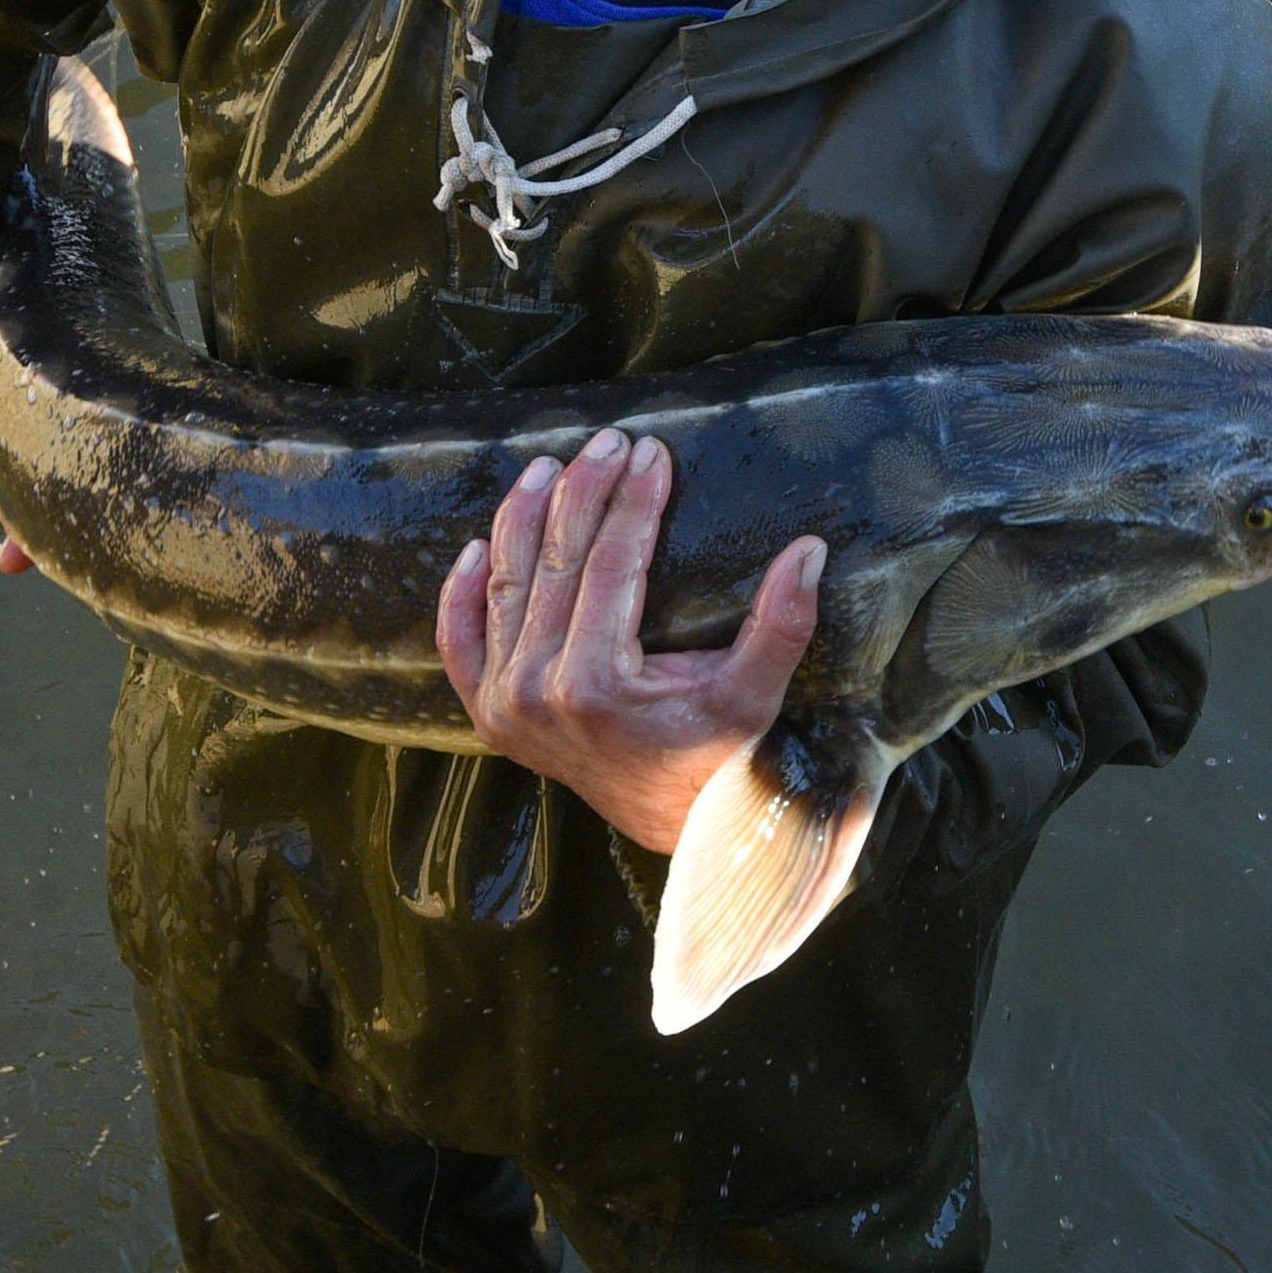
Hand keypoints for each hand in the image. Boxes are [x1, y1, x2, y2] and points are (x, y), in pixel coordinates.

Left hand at [435, 427, 821, 854]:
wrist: (677, 830)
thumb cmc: (722, 762)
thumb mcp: (755, 696)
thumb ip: (782, 625)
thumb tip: (810, 549)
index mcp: (596, 684)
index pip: (611, 564)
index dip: (633, 502)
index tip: (651, 452)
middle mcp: (536, 692)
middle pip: (555, 563)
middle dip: (584, 493)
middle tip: (608, 442)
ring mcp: (503, 705)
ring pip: (505, 587)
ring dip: (523, 519)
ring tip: (547, 466)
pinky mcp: (488, 716)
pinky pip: (460, 643)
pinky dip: (463, 594)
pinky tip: (478, 545)